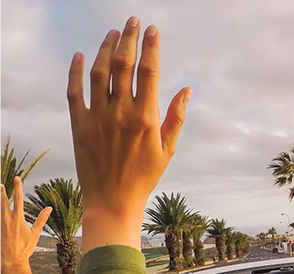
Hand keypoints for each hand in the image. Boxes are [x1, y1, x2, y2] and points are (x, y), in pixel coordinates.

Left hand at [1, 177, 51, 273]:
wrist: (12, 258)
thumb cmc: (25, 247)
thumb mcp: (35, 233)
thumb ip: (41, 219)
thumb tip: (49, 208)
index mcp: (18, 218)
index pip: (17, 198)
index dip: (17, 187)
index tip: (16, 179)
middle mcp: (7, 219)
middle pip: (3, 201)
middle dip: (2, 192)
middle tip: (1, 184)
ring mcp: (1, 223)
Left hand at [67, 17, 191, 251]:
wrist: (112, 200)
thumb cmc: (145, 176)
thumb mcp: (168, 149)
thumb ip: (176, 117)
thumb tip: (186, 89)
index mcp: (146, 118)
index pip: (149, 72)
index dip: (151, 47)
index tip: (153, 30)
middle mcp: (121, 113)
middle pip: (124, 65)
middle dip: (129, 39)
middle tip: (133, 21)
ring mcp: (98, 117)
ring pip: (100, 73)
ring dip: (106, 49)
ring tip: (113, 33)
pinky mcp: (79, 124)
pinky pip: (75, 91)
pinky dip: (76, 71)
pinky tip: (81, 56)